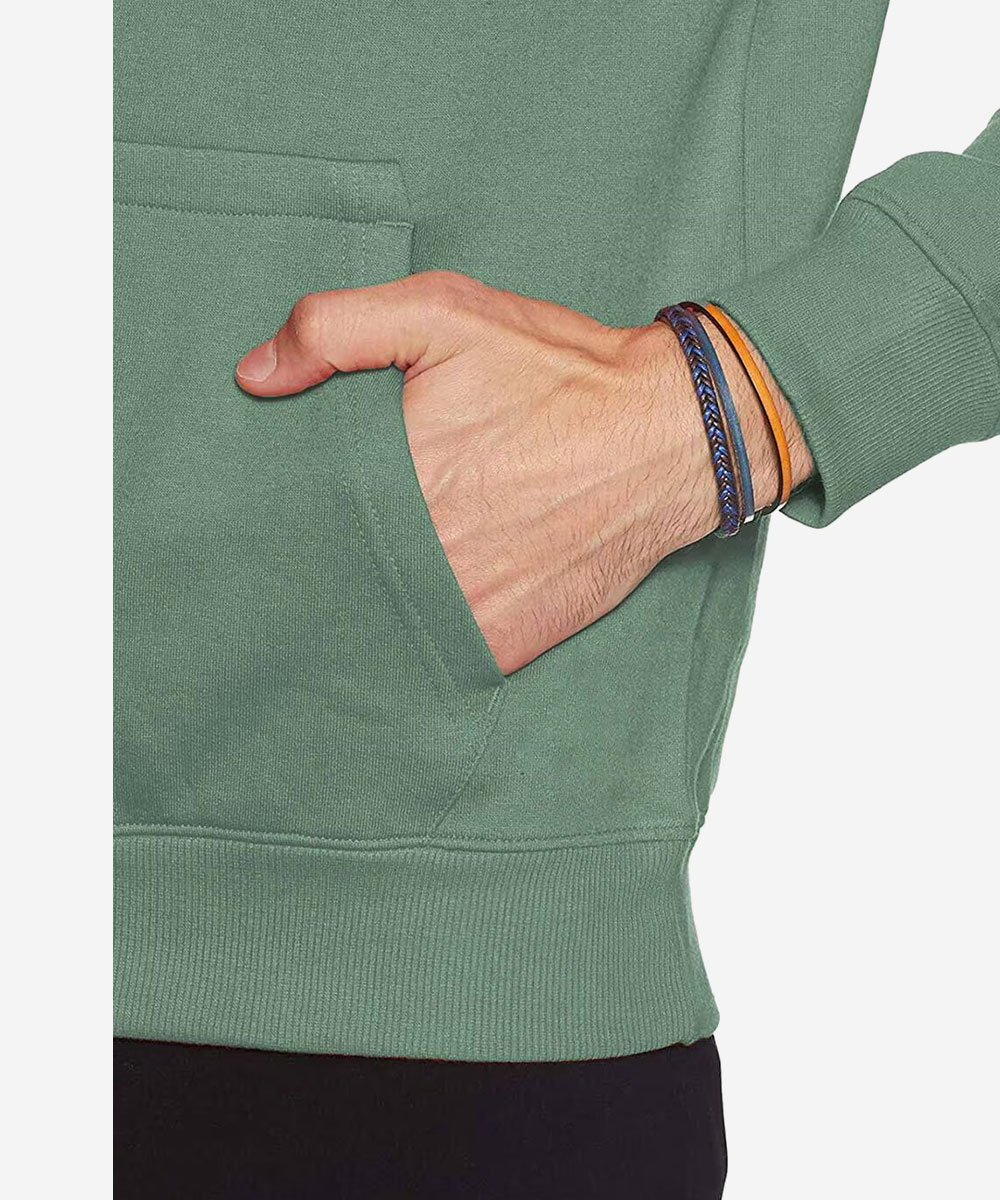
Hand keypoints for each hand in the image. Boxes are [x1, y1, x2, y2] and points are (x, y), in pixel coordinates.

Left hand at [236, 271, 810, 672]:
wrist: (669, 438)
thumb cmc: (560, 374)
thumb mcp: (447, 311)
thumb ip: (338, 328)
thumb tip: (255, 375)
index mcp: (388, 474)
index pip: (293, 505)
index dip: (277, 501)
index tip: (264, 499)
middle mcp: (416, 549)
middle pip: (327, 567)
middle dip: (309, 556)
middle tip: (294, 545)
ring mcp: (459, 604)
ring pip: (370, 619)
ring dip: (352, 606)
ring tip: (338, 586)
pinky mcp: (499, 642)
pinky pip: (427, 657)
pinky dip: (406, 645)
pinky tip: (397, 619)